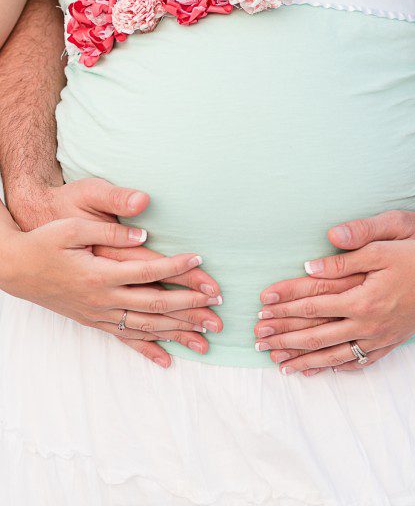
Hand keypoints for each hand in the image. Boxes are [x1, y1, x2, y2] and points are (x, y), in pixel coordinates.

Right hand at [1, 177, 223, 366]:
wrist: (15, 268)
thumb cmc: (46, 242)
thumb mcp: (73, 228)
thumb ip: (109, 230)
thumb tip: (143, 234)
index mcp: (100, 273)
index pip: (148, 271)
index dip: (176, 267)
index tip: (201, 260)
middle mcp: (102, 299)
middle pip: (155, 304)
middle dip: (191, 305)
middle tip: (220, 305)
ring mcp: (99, 314)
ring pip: (146, 326)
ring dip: (179, 330)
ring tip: (208, 333)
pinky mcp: (95, 322)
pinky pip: (126, 339)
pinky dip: (149, 349)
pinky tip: (169, 360)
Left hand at [254, 210, 414, 374]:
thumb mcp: (381, 248)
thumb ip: (343, 260)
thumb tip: (308, 266)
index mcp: (362, 299)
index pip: (313, 305)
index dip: (284, 307)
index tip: (261, 308)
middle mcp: (368, 323)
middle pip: (317, 336)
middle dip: (284, 339)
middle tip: (258, 343)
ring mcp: (381, 336)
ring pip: (335, 354)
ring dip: (304, 360)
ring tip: (279, 365)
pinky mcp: (393, 340)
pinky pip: (361, 360)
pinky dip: (339, 366)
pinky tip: (324, 369)